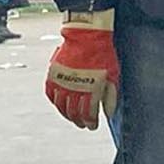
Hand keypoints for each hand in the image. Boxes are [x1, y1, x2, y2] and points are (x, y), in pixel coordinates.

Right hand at [45, 10, 119, 129]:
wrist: (87, 36)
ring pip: (61, 106)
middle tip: (83, 125)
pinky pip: (50, 94)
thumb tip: (109, 114)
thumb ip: (111, 96)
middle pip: (74, 112)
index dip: (90, 122)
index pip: (89, 113)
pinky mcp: (53, 75)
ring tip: (72, 118)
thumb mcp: (113, 76)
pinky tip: (59, 105)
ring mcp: (62, 82)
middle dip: (79, 121)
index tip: (92, 126)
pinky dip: (55, 102)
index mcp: (91, 89)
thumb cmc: (104, 55)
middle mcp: (75, 88)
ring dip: (67, 114)